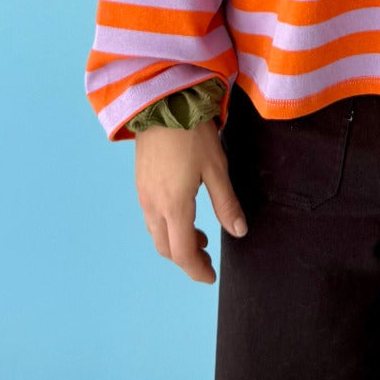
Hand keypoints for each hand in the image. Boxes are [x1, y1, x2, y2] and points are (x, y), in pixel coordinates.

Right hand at [134, 121, 247, 283]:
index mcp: (174, 206)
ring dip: (176, 242)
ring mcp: (143, 195)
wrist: (162, 103)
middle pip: (166, 248)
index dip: (197, 270)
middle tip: (208, 257)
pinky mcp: (140, 183)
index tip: (211, 276)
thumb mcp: (217, 168)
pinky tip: (183, 213)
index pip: (182, 253)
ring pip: (157, 234)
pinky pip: (151, 217)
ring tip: (200, 236)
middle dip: (187, 259)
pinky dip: (167, 227)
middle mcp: (154, 206)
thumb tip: (239, 232)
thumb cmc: (192, 134)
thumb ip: (226, 204)